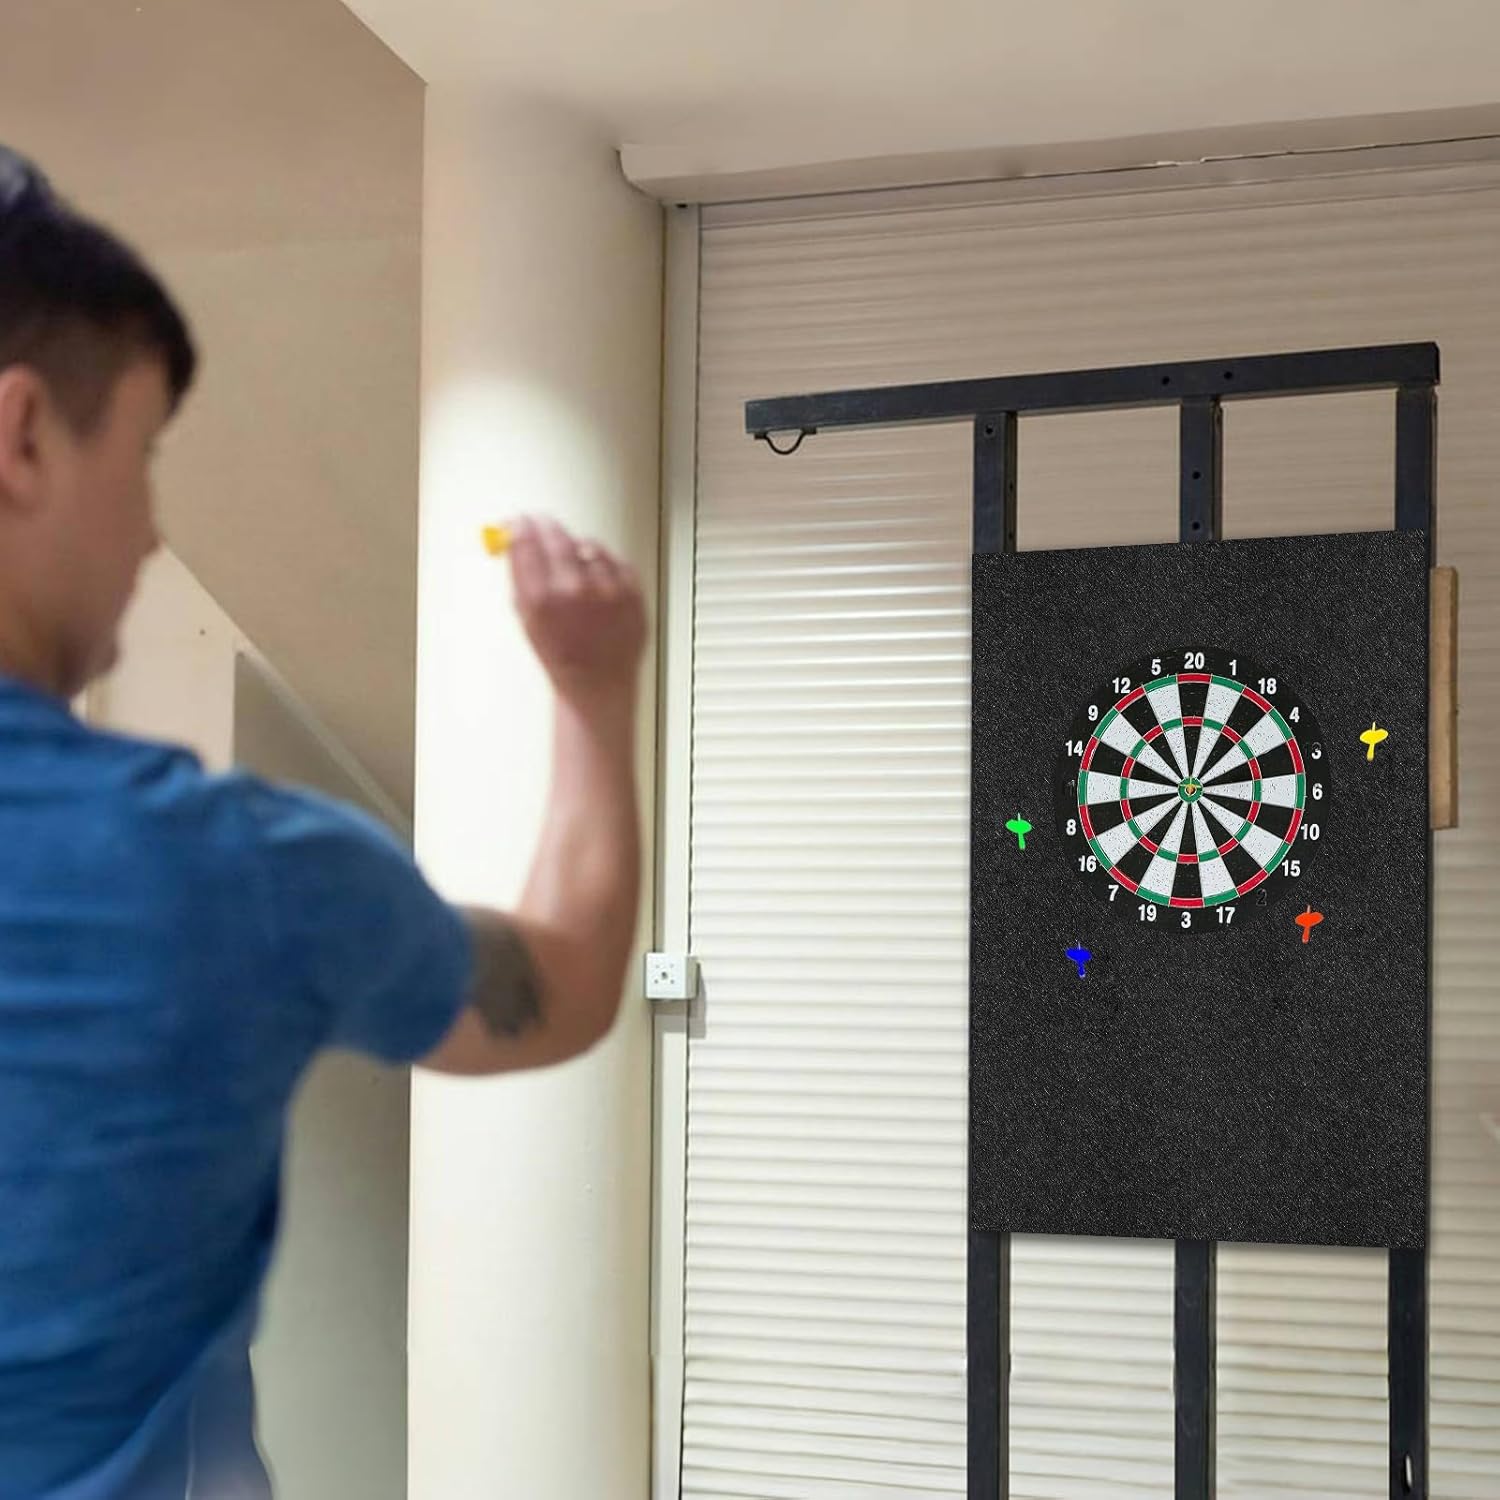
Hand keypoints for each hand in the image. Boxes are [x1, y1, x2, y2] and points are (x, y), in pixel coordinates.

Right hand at [508, 517, 646, 703]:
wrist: (597, 683)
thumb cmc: (562, 656)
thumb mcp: (528, 621)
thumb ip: (521, 580)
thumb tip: (514, 541)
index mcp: (542, 600)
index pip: (525, 544)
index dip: (519, 527)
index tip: (518, 521)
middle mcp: (574, 591)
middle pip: (556, 537)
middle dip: (545, 526)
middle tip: (541, 523)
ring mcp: (607, 590)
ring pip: (588, 546)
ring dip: (577, 548)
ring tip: (574, 567)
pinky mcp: (632, 592)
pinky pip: (614, 560)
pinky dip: (604, 564)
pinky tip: (597, 580)